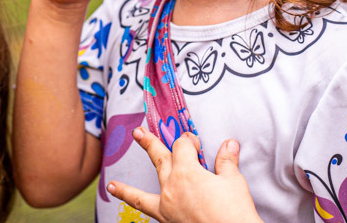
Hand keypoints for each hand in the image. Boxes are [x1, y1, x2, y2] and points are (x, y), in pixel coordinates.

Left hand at [108, 128, 262, 222]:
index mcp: (188, 171)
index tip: (195, 143)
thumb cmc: (234, 212)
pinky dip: (128, 199)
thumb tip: (229, 144)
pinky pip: (142, 206)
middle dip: (149, 143)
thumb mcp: (234, 182)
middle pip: (159, 157)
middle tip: (139, 133)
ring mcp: (167, 203)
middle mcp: (172, 185)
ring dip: (128, 183)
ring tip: (112, 182)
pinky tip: (116, 196)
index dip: (189, 140)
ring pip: (143, 187)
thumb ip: (227, 161)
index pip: (183, 146)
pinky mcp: (166, 219)